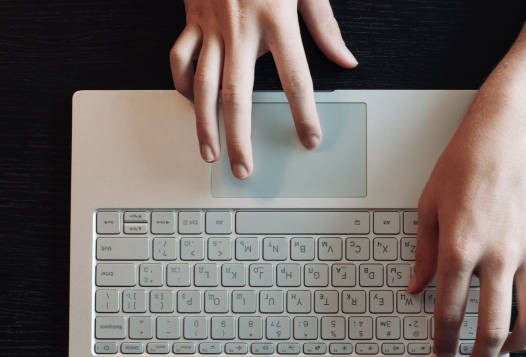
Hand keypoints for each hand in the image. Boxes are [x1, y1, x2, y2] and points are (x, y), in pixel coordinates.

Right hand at [170, 0, 357, 178]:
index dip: (304, 114)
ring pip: (202, 85)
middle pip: (238, 95)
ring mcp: (211, 27)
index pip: (296, 79)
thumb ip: (325, 26)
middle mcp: (241, 30)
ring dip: (204, 123)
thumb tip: (346, 60)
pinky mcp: (191, 21)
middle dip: (240, 138)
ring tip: (209, 152)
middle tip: (244, 168)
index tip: (309, 140)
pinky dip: (183, 84)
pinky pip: (179, 59)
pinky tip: (191, 102)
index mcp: (276, 20)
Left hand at [407, 86, 525, 356]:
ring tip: (504, 350)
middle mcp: (498, 255)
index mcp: (460, 247)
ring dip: (518, 343)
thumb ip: (423, 253)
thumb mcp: (429, 206)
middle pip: (494, 327)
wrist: (510, 133)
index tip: (440, 351)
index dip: (442, 340)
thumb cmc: (467, 162)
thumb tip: (416, 286)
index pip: (449, 311)